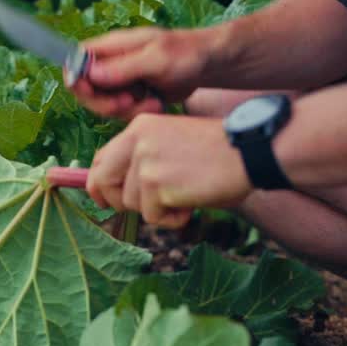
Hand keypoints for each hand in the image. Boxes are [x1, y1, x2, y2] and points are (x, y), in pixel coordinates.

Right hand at [70, 27, 219, 119]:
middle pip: (85, 89)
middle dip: (105, 102)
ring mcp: (120, 80)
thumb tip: (90, 74)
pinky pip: (121, 112)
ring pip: (103, 104)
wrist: (208, 65)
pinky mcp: (130, 95)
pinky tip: (156, 105)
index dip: (76, 78)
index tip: (91, 91)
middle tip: (128, 103)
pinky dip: (137, 113)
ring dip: (126, 110)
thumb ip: (123, 67)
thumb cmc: (186, 53)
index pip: (75, 59)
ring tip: (152, 103)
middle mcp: (110, 62)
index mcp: (111, 46)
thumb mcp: (156, 59)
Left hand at [86, 114, 251, 228]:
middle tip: (145, 208)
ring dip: (157, 209)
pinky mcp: (157, 184)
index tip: (103, 199)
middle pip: (102, 181)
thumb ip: (143, 159)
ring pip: (131, 204)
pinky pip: (153, 217)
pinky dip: (173, 219)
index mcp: (139, 126)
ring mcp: (145, 162)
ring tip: (186, 195)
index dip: (98, 183)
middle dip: (117, 202)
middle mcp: (137, 140)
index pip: (100, 158)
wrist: (249, 151)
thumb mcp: (171, 144)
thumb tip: (114, 190)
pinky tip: (192, 202)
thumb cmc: (217, 153)